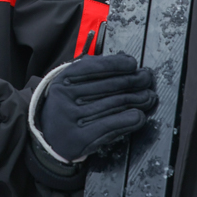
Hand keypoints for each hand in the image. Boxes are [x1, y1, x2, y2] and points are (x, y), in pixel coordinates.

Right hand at [34, 54, 156, 162]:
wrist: (47, 137)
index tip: (132, 64)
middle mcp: (65, 97)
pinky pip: (110, 126)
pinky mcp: (80, 138)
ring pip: (113, 105)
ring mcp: (71, 118)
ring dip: (137, 100)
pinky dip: (128, 120)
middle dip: (133, 81)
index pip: (93, 67)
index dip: (116, 64)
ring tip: (148, 97)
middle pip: (108, 86)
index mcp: (63, 80)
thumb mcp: (70, 84)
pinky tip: (139, 116)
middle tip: (147, 79)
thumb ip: (92, 70)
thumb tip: (123, 59)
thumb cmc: (65, 106)